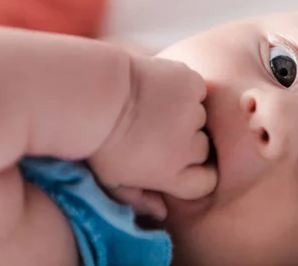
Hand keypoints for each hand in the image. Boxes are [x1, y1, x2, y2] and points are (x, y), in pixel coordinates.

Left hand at [88, 55, 216, 200]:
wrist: (92, 95)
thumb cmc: (97, 140)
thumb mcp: (111, 179)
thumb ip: (139, 199)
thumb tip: (161, 213)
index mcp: (172, 174)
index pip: (206, 182)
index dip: (195, 172)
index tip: (179, 161)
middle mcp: (189, 147)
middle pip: (203, 148)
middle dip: (187, 141)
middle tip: (161, 129)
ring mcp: (191, 113)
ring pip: (200, 116)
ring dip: (184, 112)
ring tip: (156, 106)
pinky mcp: (190, 84)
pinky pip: (197, 89)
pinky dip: (184, 87)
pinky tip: (161, 87)